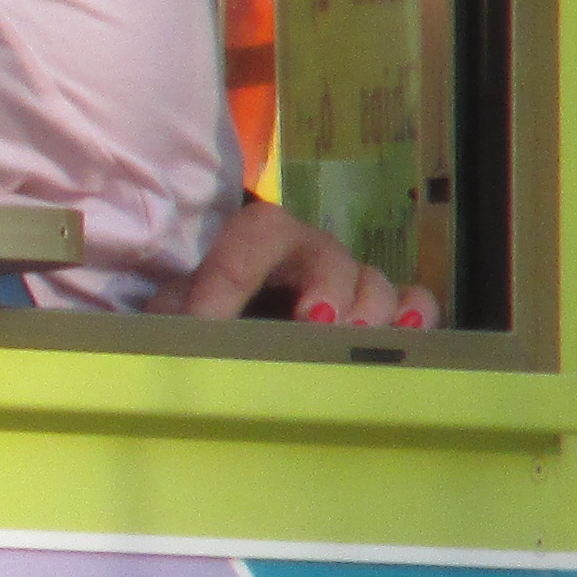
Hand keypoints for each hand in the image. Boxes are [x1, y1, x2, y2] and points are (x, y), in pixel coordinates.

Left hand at [159, 194, 440, 328]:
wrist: (237, 325)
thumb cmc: (206, 313)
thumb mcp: (177, 308)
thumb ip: (169, 311)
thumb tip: (160, 335)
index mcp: (256, 242)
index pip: (254, 235)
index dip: (234, 273)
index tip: (210, 322)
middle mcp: (310, 254)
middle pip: (327, 254)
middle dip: (325, 287)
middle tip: (315, 324)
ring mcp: (352, 282)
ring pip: (373, 280)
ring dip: (368, 310)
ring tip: (356, 340)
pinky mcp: (384, 313)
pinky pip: (414, 302)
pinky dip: (416, 315)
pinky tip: (408, 337)